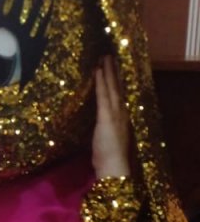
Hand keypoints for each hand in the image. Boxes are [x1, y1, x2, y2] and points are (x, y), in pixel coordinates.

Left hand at [92, 56, 130, 177]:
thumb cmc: (109, 157)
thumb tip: (98, 122)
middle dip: (115, 70)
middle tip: (110, 55)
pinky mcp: (106, 117)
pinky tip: (97, 70)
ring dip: (108, 70)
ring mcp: (115, 113)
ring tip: (104, 57)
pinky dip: (101, 82)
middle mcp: (122, 112)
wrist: (114, 167)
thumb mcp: (107, 138)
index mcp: (123, 117)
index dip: (119, 80)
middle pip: (119, 86)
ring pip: (112, 87)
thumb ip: (105, 127)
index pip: (121, 94)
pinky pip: (103, 95)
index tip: (116, 66)